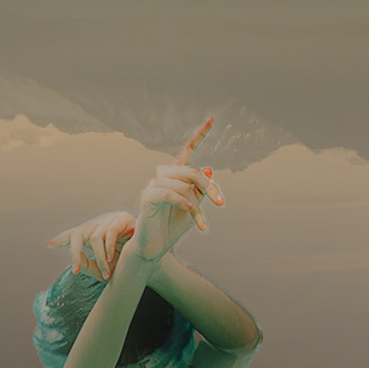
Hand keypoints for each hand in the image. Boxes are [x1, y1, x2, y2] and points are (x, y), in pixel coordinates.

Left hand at [46, 210, 136, 279]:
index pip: (73, 235)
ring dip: (101, 259)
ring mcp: (108, 220)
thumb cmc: (124, 261)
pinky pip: (110, 233)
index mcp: (91, 235)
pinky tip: (113, 258)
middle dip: (74, 253)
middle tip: (75, 269)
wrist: (148, 254)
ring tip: (107, 272)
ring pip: (95, 239)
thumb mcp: (103, 268)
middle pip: (78, 234)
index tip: (48, 245)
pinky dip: (110, 248)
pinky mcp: (121, 218)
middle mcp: (97, 225)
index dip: (60, 239)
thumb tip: (76, 262)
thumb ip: (88, 266)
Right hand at [129, 117, 224, 265]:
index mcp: (176, 176)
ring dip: (196, 204)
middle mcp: (164, 176)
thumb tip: (210, 170)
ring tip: (201, 222)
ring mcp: (154, 186)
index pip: (188, 150)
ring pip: (183, 184)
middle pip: (191, 170)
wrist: (154, 248)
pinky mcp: (147, 197)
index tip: (212, 119)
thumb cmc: (172, 228)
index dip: (199, 134)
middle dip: (209, 186)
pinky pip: (169, 194)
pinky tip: (192, 214)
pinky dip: (183, 203)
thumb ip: (201, 191)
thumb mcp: (194, 209)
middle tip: (221, 203)